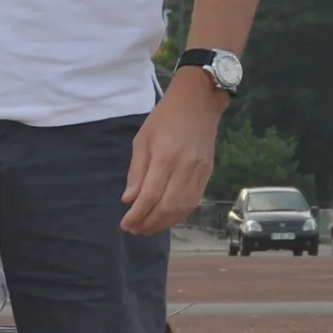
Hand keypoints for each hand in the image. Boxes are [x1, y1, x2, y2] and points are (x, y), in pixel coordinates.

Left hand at [121, 72, 226, 236]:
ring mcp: (199, 173)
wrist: (198, 102)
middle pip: (167, 207)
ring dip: (164, 223)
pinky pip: (193, 202)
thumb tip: (129, 200)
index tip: (125, 224)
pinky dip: (178, 215)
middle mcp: (184, 168)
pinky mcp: (207, 174)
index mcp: (165, 157)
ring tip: (148, 228)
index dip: (137, 214)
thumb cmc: (164, 118)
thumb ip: (136, 172)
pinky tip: (166, 219)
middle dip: (149, 223)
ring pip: (182, 209)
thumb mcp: (142, 139)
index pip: (150, 196)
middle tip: (135, 230)